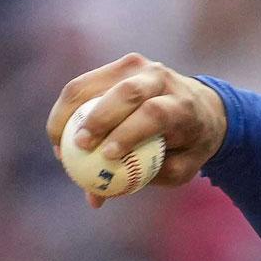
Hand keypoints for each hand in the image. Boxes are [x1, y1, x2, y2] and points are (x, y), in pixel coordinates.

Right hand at [45, 53, 226, 207]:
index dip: (128, 133)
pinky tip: (60, 132)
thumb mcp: (180, 169)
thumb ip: (142, 180)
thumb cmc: (189, 145)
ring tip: (59, 143)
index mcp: (183, 105)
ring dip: (70, 112)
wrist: (201, 108)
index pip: (154, 113)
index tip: (107, 156)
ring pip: (94, 84)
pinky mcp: (119, 66)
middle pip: (125, 93)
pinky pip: (83, 84)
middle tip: (78, 146)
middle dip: (97, 119)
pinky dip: (67, 108)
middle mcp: (161, 79)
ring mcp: (139, 67)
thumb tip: (96, 195)